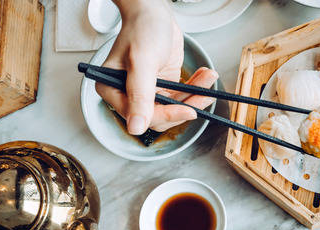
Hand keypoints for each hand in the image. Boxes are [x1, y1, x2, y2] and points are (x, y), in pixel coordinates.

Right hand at [96, 0, 218, 133]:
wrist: (154, 13)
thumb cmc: (142, 29)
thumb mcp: (142, 60)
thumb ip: (140, 94)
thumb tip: (136, 127)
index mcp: (112, 90)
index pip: (140, 117)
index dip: (166, 116)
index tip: (189, 111)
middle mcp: (127, 95)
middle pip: (159, 117)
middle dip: (185, 106)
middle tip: (203, 94)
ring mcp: (147, 93)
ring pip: (174, 109)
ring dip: (194, 96)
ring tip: (208, 79)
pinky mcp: (163, 88)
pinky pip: (181, 98)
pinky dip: (196, 89)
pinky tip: (205, 77)